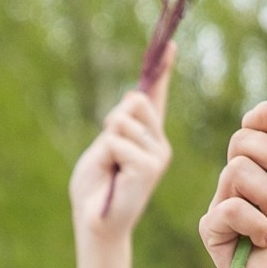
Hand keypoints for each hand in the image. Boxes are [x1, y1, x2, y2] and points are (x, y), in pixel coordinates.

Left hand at [71, 78, 172, 244]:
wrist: (96, 223)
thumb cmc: (96, 188)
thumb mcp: (104, 145)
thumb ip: (118, 122)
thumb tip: (134, 96)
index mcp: (147, 137)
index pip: (155, 97)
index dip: (163, 71)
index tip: (170, 45)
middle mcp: (159, 144)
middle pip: (134, 101)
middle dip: (112, 120)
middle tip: (110, 154)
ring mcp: (158, 155)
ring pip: (121, 120)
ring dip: (107, 142)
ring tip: (111, 169)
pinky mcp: (150, 166)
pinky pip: (117, 141)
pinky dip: (108, 156)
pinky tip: (115, 177)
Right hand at [200, 101, 266, 267]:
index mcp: (266, 168)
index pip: (252, 126)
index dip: (265, 115)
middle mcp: (241, 182)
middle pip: (241, 140)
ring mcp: (224, 204)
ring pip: (235, 171)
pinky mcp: (213, 230)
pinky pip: (229, 208)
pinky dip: (255, 224)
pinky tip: (265, 243)